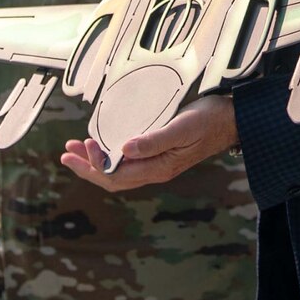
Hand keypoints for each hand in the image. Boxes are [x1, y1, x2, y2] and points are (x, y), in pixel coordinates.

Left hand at [59, 95, 238, 190]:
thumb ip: (154, 140)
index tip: (85, 143)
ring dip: (95, 163)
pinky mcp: (160, 156)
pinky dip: (109, 156)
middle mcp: (155, 170)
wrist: (232, 120)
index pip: (117, 175)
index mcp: (159, 168)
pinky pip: (127, 163)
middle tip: (66, 152)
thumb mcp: (182, 127)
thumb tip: (124, 149)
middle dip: (86, 167)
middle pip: (113, 179)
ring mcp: (158, 165)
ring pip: (118, 172)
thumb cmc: (210, 121)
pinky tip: (104, 146)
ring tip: (77, 149)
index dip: (96, 164)